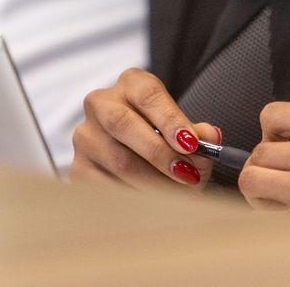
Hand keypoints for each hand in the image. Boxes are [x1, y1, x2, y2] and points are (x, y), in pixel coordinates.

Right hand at [70, 68, 221, 190]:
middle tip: (189, 176)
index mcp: (131, 84)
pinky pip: (107, 187)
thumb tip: (210, 137)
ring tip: (182, 196)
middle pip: (124, 124)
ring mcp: (86, 137)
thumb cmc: (165, 139)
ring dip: (155, 183)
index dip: (170, 119)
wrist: (138, 156)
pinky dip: (136, 199)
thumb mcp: (183, 129)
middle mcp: (101, 104)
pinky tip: (157, 206)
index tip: (191, 144)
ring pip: (118, 161)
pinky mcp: (79, 168)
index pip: (148, 94)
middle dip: (160, 153)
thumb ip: (199, 134)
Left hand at [238, 102, 289, 217]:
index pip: (271, 114)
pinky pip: (260, 200)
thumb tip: (281, 139)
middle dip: (267, 165)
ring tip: (280, 194)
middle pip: (259, 148)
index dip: (269, 133)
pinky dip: (265, 206)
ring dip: (261, 186)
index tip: (278, 145)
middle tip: (284, 176)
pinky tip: (285, 209)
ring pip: (252, 174)